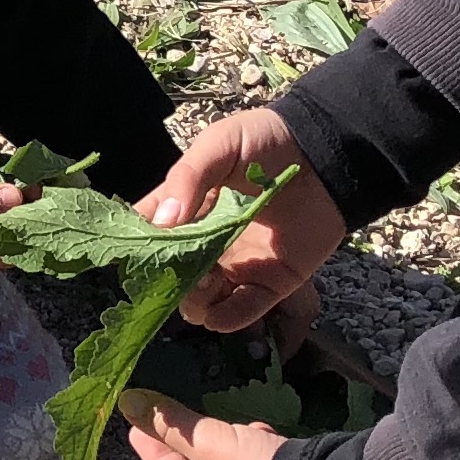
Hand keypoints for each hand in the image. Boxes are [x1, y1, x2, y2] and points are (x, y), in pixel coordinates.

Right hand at [150, 108, 347, 334]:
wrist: (325, 153)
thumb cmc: (266, 140)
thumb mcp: (219, 144)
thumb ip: (188, 177)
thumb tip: (162, 222)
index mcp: (186, 207)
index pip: (149, 233)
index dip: (137, 246)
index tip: (133, 254)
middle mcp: (206, 240)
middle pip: (172, 274)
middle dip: (168, 280)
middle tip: (178, 272)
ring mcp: (236, 263)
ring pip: (201, 299)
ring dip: (194, 301)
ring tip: (204, 284)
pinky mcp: (269, 280)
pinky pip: (242, 310)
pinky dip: (227, 318)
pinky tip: (218, 315)